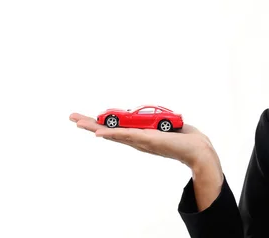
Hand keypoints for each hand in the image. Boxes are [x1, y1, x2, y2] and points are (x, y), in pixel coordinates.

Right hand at [69, 113, 219, 170]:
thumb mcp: (165, 127)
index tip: (83, 119)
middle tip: (71, 118)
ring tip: (79, 123)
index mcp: (138, 135)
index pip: (115, 129)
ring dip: (95, 127)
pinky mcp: (148, 140)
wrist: (196, 149)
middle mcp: (136, 139)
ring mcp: (140, 140)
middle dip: (89, 124)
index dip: (100, 124)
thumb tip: (153, 120)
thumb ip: (156, 124)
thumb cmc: (183, 138)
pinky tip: (100, 133)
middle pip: (108, 132)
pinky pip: (128, 136)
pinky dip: (113, 134)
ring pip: (113, 134)